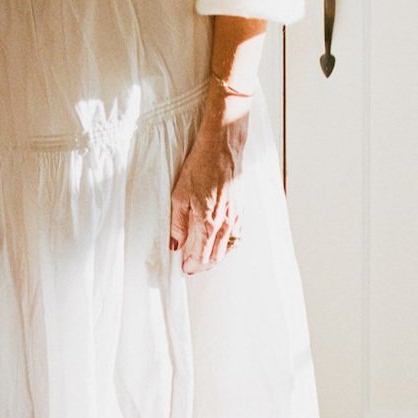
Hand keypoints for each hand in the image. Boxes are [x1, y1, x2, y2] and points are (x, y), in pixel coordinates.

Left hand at [168, 110, 248, 273]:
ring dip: (216, 256)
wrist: (222, 148)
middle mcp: (225, 223)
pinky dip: (229, 245)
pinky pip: (237, 235)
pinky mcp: (241, 208)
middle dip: (203, 265)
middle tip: (191, 267)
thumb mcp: (179, 195)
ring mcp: (236, 216)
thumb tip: (175, 245)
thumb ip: (178, 224)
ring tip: (205, 259)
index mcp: (208, 222)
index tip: (184, 269)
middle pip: (216, 255)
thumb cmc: (199, 168)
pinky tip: (222, 243)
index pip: (201, 255)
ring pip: (228, 248)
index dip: (192, 265)